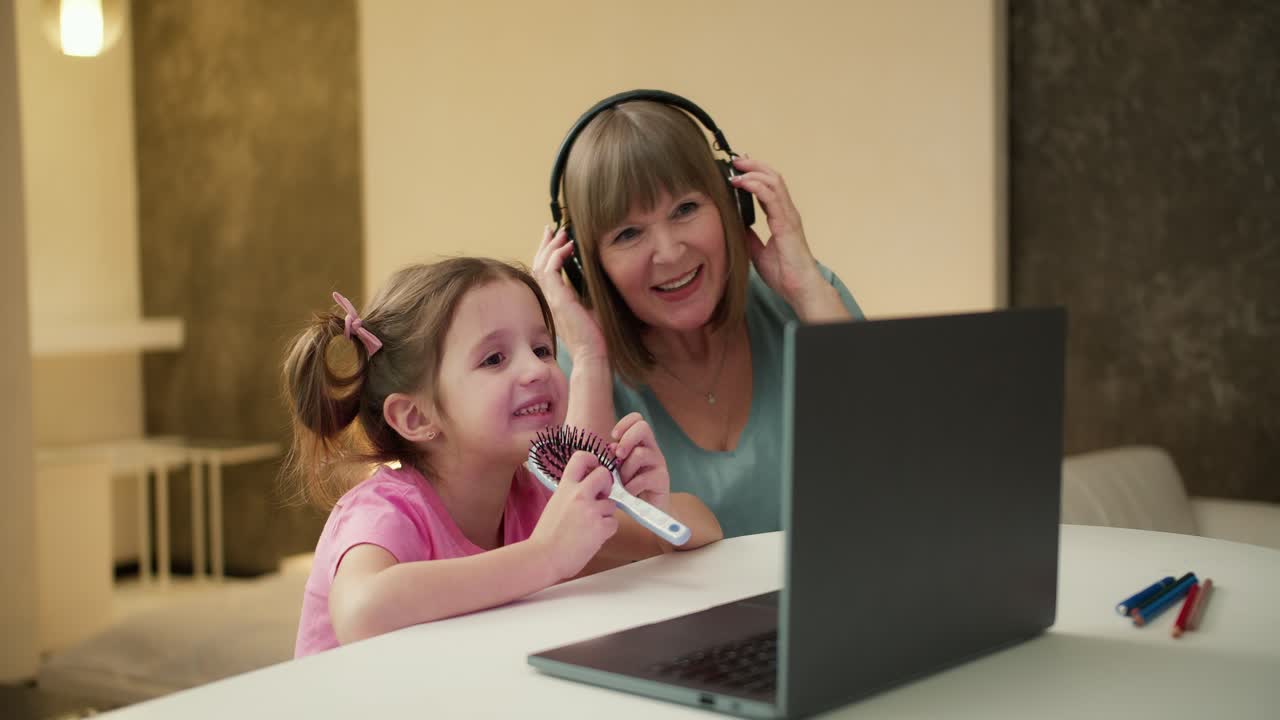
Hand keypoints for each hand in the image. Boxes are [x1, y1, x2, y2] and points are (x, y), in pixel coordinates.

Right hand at [531, 450, 618, 579]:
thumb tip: (585, 492)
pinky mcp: (601, 527)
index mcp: (565, 487)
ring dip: (605, 514)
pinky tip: (593, 538)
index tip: (594, 467)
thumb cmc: (546, 537)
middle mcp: (579, 494)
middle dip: (607, 484)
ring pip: (612, 504)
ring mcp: (591, 510)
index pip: (580, 458)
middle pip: (604, 474)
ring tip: (590, 527)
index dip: (592, 459)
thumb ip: (570, 495)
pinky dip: (607, 531)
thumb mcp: (554, 505)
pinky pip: (614, 523)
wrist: (543, 557)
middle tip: (601, 496)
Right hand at [532, 225, 608, 362]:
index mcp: (557, 300)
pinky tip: (569, 246)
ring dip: (551, 246)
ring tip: (561, 232)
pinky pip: (550, 271)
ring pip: (542, 265)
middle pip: (539, 264)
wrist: (593, 354)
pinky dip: (557, 256)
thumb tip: (600, 278)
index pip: (546, 272)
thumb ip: (590, 294)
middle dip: (545, 244)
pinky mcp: (558, 300)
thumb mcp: (593, 308)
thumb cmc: (596, 337)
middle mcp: (551, 298)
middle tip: (551, 228)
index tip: (556, 239)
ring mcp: (552, 299)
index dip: (548, 253)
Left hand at [610, 412, 670, 512]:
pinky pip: (643, 477)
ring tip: (622, 483)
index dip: (624, 424)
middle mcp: (651, 449)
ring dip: (625, 470)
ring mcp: (658, 463)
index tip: (613, 437)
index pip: (637, 419)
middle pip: (643, 427)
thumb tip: (610, 448)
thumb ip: (613, 458)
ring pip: (639, 453)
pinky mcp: (662, 479)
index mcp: (640, 443)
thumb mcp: (617, 471)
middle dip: (626, 439)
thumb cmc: (628, 489)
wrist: (646, 511)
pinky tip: (629, 493)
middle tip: (618, 455)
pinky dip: (631, 487)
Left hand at [728, 156, 828, 311]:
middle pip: (773, 177)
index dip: (755, 174)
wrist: (798, 288)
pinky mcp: (786, 224)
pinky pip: (772, 197)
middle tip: (734, 160)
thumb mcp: (758, 252)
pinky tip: (742, 183)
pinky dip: (756, 186)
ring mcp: (788, 216)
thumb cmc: (785, 274)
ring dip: (753, 171)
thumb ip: (749, 237)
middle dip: (753, 165)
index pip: (770, 187)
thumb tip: (735, 226)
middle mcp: (787, 213)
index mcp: (782, 218)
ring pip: (774, 182)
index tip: (738, 168)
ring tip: (736, 168)